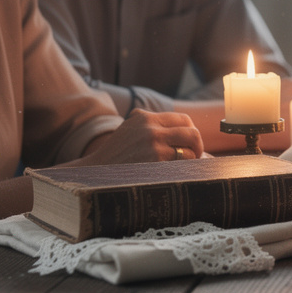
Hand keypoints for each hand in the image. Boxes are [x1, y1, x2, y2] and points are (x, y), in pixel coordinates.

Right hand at [82, 109, 202, 163]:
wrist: (94, 174)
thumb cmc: (116, 157)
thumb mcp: (130, 131)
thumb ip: (152, 126)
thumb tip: (188, 133)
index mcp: (144, 117)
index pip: (183, 119)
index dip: (191, 132)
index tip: (189, 144)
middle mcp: (150, 127)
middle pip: (192, 133)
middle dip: (197, 146)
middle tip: (194, 157)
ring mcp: (153, 143)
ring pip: (190, 150)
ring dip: (190, 161)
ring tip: (181, 168)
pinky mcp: (156, 160)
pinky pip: (184, 164)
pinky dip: (184, 170)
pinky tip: (175, 175)